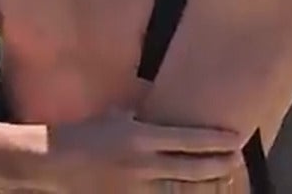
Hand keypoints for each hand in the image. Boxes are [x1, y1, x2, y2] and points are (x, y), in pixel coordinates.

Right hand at [45, 111, 243, 190]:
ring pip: (183, 189)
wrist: (54, 161)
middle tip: (237, 159)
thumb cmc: (83, 133)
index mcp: (140, 137)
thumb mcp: (115, 116)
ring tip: (223, 178)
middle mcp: (143, 163)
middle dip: (219, 164)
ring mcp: (137, 187)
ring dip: (206, 184)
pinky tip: (191, 192)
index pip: (188, 139)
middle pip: (193, 168)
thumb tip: (160, 104)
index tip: (236, 138)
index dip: (215, 140)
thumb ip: (141, 113)